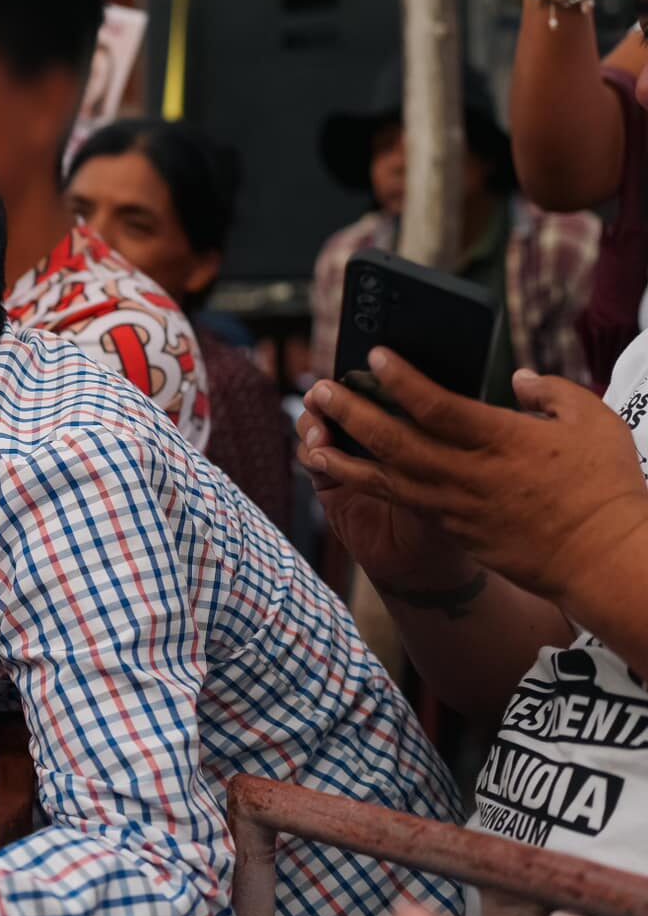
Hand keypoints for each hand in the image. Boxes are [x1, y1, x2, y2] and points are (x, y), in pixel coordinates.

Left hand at [299, 350, 647, 605]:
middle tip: (318, 389)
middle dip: (351, 411)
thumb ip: (549, 393)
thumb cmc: (605, 489)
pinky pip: (399, 502)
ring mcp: (456, 506)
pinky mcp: (453, 529)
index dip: (401, 379)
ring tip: (310, 438)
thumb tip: (516, 379)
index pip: (437, 404)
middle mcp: (468, 473)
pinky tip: (343, 472)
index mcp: (501, 440)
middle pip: (394, 439)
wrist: (605, 560)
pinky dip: (366, 485)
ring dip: (343, 454)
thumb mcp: (592, 421)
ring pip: (386, 477)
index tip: (374, 355)